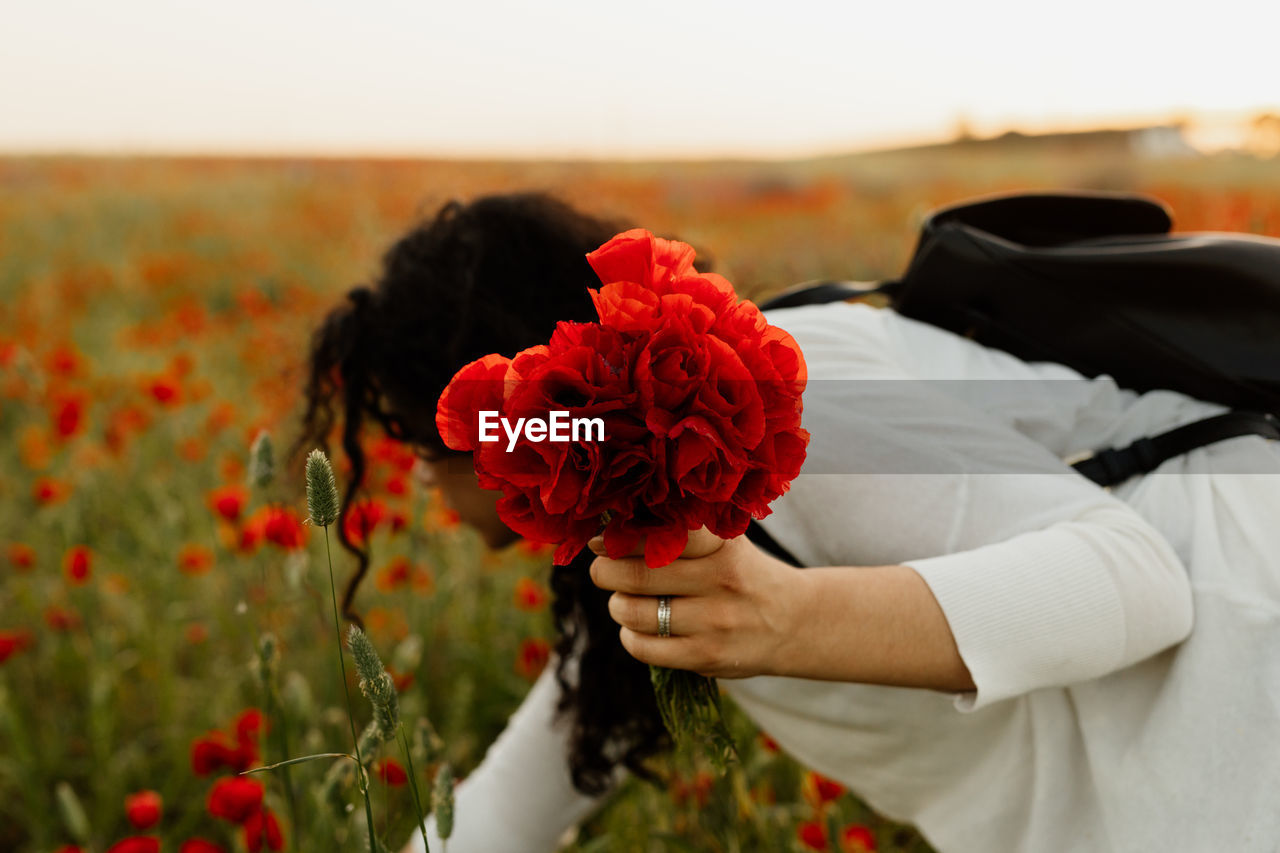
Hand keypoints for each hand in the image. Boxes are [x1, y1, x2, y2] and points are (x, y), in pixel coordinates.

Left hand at [589, 528, 806, 678]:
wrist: (793, 622)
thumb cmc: (741, 573)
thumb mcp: (724, 542)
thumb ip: (676, 533)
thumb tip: (606, 536)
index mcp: (721, 543)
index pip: (660, 533)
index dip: (620, 536)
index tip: (600, 540)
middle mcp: (720, 579)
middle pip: (635, 575)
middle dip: (605, 572)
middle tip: (604, 570)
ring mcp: (714, 621)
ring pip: (633, 612)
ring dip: (617, 605)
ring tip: (624, 600)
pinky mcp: (707, 656)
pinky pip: (643, 647)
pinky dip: (630, 636)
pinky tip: (640, 628)